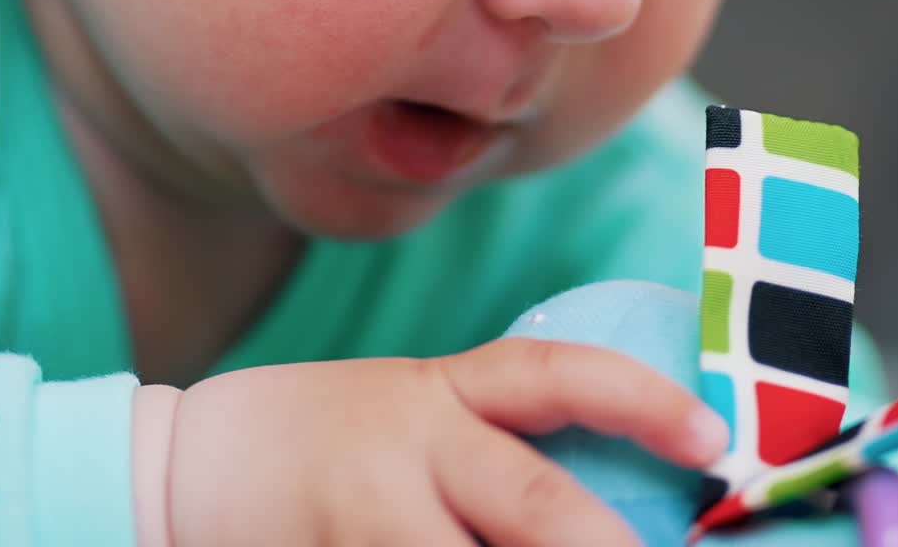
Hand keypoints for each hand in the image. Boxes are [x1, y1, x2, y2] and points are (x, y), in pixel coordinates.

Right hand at [133, 338, 728, 546]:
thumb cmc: (321, 441)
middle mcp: (409, 447)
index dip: (638, 398)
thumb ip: (491, 450)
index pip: (550, 376)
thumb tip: (601, 522)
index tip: (715, 435)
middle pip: (533, 503)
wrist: (182, 468)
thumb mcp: (408, 415)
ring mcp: (366, 520)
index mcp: (437, 393)